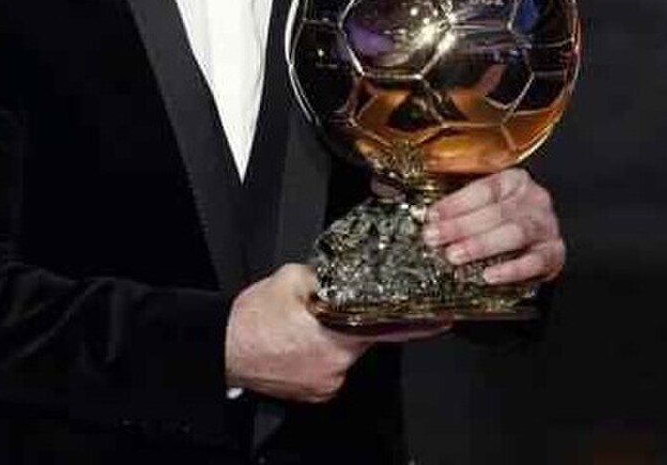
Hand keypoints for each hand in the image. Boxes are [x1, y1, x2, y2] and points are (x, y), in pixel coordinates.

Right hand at [224, 263, 448, 402]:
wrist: (223, 348)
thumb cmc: (253, 318)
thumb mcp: (289, 278)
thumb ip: (322, 275)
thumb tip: (337, 274)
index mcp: (337, 333)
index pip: (390, 328)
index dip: (418, 323)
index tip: (443, 320)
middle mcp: (338, 364)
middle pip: (361, 338)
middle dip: (350, 322)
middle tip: (324, 312)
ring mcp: (327, 383)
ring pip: (343, 354)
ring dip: (332, 340)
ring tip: (301, 328)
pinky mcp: (316, 393)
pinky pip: (328, 370)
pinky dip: (319, 356)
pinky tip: (297, 345)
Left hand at [422, 168, 564, 284]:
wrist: (540, 239)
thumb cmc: (506, 218)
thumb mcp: (486, 206)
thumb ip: (462, 211)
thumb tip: (430, 221)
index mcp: (515, 182)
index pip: (483, 190)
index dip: (455, 203)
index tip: (432, 216)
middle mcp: (534, 201)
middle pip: (496, 212)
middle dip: (461, 226)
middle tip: (435, 238)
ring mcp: (547, 227)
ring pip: (515, 233)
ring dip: (481, 245)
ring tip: (455, 255)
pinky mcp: (554, 254)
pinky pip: (534, 262)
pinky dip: (510, 269)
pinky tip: (489, 275)